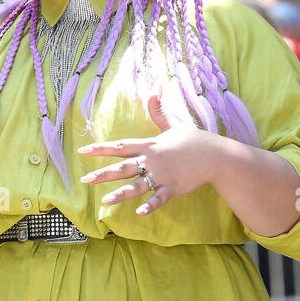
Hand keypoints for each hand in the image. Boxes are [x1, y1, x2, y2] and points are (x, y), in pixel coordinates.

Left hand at [76, 87, 220, 215]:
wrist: (216, 155)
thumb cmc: (193, 139)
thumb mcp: (174, 123)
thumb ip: (158, 109)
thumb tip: (154, 88)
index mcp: (149, 145)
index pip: (120, 146)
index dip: (100, 148)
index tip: (83, 151)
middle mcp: (152, 161)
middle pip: (123, 168)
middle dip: (103, 174)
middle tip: (85, 180)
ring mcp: (163, 176)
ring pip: (138, 186)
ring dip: (121, 194)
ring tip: (105, 201)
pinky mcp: (174, 188)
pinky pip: (159, 199)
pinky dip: (150, 206)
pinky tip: (138, 213)